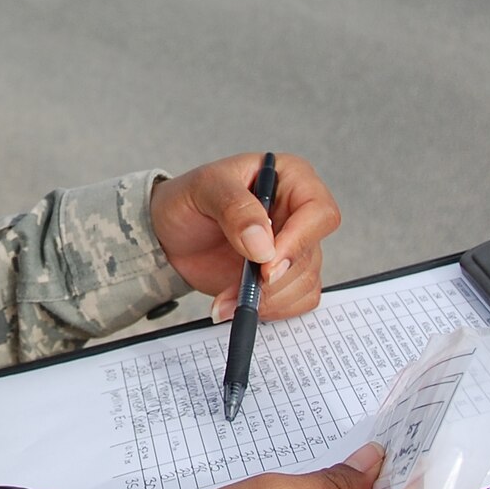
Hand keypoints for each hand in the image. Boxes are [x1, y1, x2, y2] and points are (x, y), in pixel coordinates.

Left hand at [149, 153, 339, 321]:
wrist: (170, 234)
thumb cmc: (189, 199)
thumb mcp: (203, 189)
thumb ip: (234, 208)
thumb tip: (264, 245)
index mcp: (291, 178)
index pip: (319, 212)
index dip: (298, 241)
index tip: (266, 264)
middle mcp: (300, 213)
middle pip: (310, 254)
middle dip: (275, 279)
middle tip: (241, 289)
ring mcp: (294, 247)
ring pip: (305, 282)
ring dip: (267, 299)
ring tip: (227, 297)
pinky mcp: (284, 277)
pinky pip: (296, 301)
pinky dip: (268, 310)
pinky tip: (235, 303)